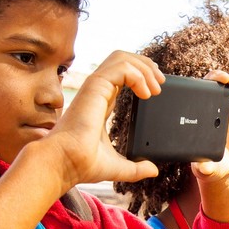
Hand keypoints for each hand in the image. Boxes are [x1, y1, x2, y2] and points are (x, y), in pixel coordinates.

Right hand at [47, 50, 163, 187]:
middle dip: (146, 66)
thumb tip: (152, 170)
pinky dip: (138, 75)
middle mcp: (98, 92)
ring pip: (122, 58)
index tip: (156, 88)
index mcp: (101, 103)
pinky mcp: (95, 87)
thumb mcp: (118, 166)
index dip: (141, 75)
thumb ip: (136, 167)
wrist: (67, 162)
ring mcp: (95, 88)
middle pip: (123, 61)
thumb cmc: (82, 163)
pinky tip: (145, 93)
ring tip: (157, 86)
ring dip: (144, 67)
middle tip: (161, 81)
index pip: (121, 76)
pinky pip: (121, 68)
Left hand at [191, 70, 228, 182]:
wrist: (224, 167)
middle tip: (225, 78)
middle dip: (218, 76)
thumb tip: (202, 168)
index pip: (195, 96)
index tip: (206, 85)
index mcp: (198, 118)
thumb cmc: (209, 166)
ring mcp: (226, 110)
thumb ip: (204, 168)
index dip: (200, 86)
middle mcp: (210, 110)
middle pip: (213, 85)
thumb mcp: (205, 169)